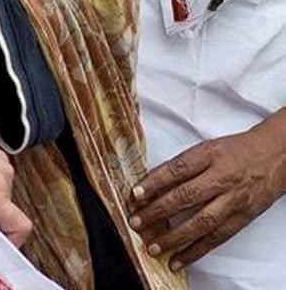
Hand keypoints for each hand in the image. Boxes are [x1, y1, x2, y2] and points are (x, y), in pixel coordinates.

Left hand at [129, 118, 285, 271]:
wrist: (274, 156)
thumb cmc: (234, 150)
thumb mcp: (207, 147)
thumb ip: (184, 164)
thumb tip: (153, 183)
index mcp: (209, 154)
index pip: (178, 169)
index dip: (155, 181)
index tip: (135, 194)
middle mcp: (221, 178)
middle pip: (186, 196)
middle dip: (158, 211)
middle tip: (137, 222)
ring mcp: (233, 200)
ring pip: (201, 222)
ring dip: (175, 237)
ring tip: (154, 247)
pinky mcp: (242, 218)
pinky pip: (217, 238)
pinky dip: (196, 251)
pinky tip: (178, 260)